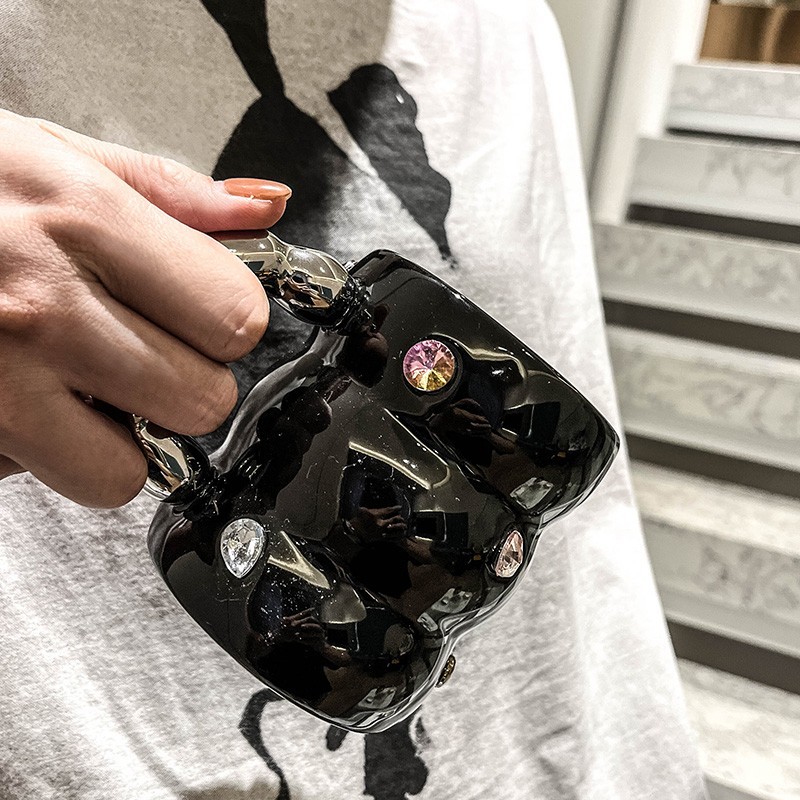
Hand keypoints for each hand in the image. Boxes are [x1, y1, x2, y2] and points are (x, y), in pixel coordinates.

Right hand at [0, 110, 290, 505]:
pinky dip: (54, 452)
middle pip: (200, 401)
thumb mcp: (51, 155)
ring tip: (87, 385)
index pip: (234, 317)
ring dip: (124, 437)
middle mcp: (37, 305)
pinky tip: (30, 401)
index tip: (207, 312)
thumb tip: (263, 208)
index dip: (230, 321)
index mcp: (81, 219)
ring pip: (130, 468)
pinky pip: (49, 479)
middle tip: (143, 349)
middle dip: (185, 382)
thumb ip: (170, 191)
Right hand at [350, 505, 406, 540]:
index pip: (389, 510)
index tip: (399, 507)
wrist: (353, 532)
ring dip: (401, 527)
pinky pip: (392, 538)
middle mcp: (381, 523)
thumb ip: (373, 509)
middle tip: (402, 518)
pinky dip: (397, 536)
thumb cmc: (358, 520)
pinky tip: (400, 535)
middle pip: (395, 519)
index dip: (395, 508)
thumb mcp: (365, 510)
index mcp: (377, 515)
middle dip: (400, 518)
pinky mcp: (381, 539)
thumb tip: (382, 507)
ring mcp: (381, 532)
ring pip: (395, 529)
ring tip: (404, 526)